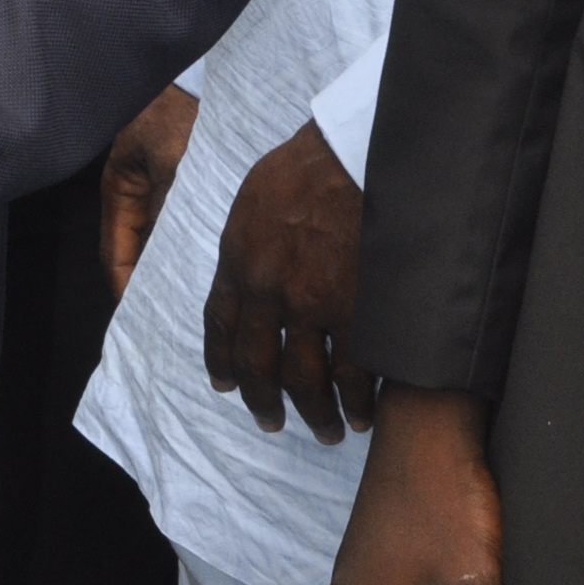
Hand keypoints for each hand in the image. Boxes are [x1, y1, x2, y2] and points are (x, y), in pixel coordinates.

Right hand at [100, 82, 199, 302]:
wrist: (202, 68)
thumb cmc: (176, 109)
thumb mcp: (172, 161)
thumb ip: (170, 209)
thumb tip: (174, 259)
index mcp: (120, 189)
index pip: (115, 256)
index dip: (127, 290)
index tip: (144, 321)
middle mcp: (140, 192)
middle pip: (143, 250)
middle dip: (158, 282)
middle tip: (179, 319)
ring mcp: (165, 185)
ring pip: (169, 236)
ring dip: (182, 261)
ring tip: (202, 296)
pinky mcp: (191, 178)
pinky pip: (190, 218)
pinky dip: (200, 239)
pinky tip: (221, 258)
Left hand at [202, 117, 375, 440]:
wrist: (351, 154)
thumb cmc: (305, 169)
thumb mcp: (252, 202)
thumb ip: (245, 247)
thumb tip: (247, 277)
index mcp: (237, 261)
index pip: (219, 326)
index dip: (221, 362)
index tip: (226, 386)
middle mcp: (267, 291)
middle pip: (258, 365)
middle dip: (264, 402)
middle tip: (271, 423)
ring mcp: (312, 305)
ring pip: (306, 379)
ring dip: (315, 413)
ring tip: (326, 430)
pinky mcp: (357, 311)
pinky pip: (353, 373)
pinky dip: (358, 401)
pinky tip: (363, 414)